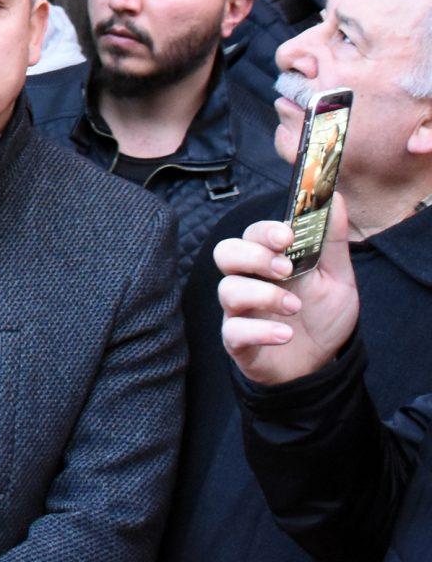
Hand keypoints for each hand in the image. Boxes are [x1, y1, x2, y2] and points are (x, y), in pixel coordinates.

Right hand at [217, 197, 360, 385]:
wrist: (323, 365)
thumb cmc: (322, 317)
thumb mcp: (337, 276)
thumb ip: (331, 240)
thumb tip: (334, 197)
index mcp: (267, 261)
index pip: (251, 234)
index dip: (264, 231)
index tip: (286, 236)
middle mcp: (247, 281)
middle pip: (224, 253)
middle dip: (252, 255)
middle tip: (285, 268)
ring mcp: (239, 311)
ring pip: (227, 290)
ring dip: (263, 295)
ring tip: (294, 307)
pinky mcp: (238, 341)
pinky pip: (233, 331)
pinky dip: (259, 331)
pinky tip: (285, 334)